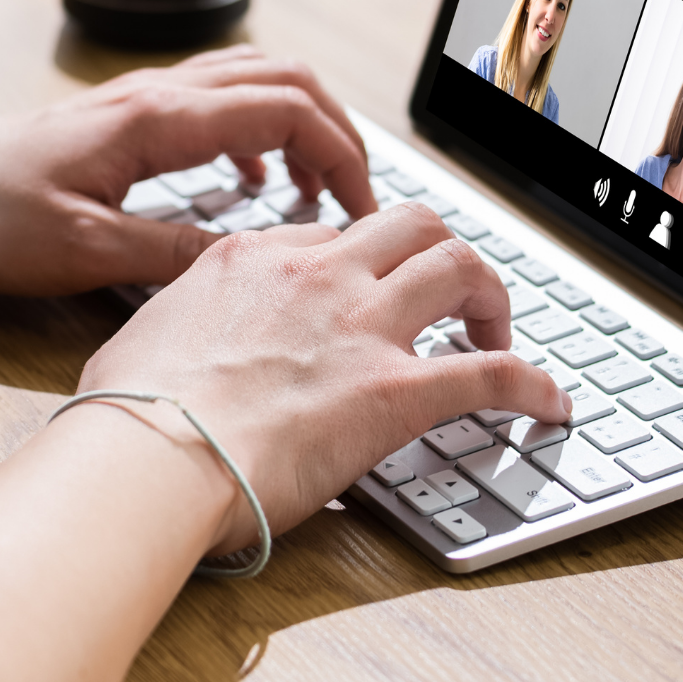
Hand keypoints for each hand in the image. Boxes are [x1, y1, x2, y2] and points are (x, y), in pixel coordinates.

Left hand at [0, 46, 376, 294]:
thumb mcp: (87, 253)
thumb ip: (176, 253)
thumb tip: (253, 258)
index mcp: (156, 119)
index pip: (286, 108)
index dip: (341, 154)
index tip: (362, 209)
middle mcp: (154, 94)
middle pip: (284, 76)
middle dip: (336, 128)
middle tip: (355, 193)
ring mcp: (139, 100)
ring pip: (252, 79)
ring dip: (299, 123)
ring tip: (314, 189)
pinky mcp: (123, 119)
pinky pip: (215, 101)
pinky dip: (255, 130)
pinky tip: (249, 181)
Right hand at [75, 204, 572, 554]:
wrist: (151, 456)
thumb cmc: (131, 415)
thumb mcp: (142, 339)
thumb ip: (178, 328)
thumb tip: (175, 354)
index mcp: (251, 259)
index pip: (329, 237)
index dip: (357, 261)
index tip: (364, 291)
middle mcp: (316, 276)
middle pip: (410, 225)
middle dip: (439, 252)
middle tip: (446, 297)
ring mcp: (360, 327)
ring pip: (460, 265)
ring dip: (491, 295)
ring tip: (497, 331)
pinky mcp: (396, 391)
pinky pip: (491, 373)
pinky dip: (533, 386)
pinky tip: (552, 405)